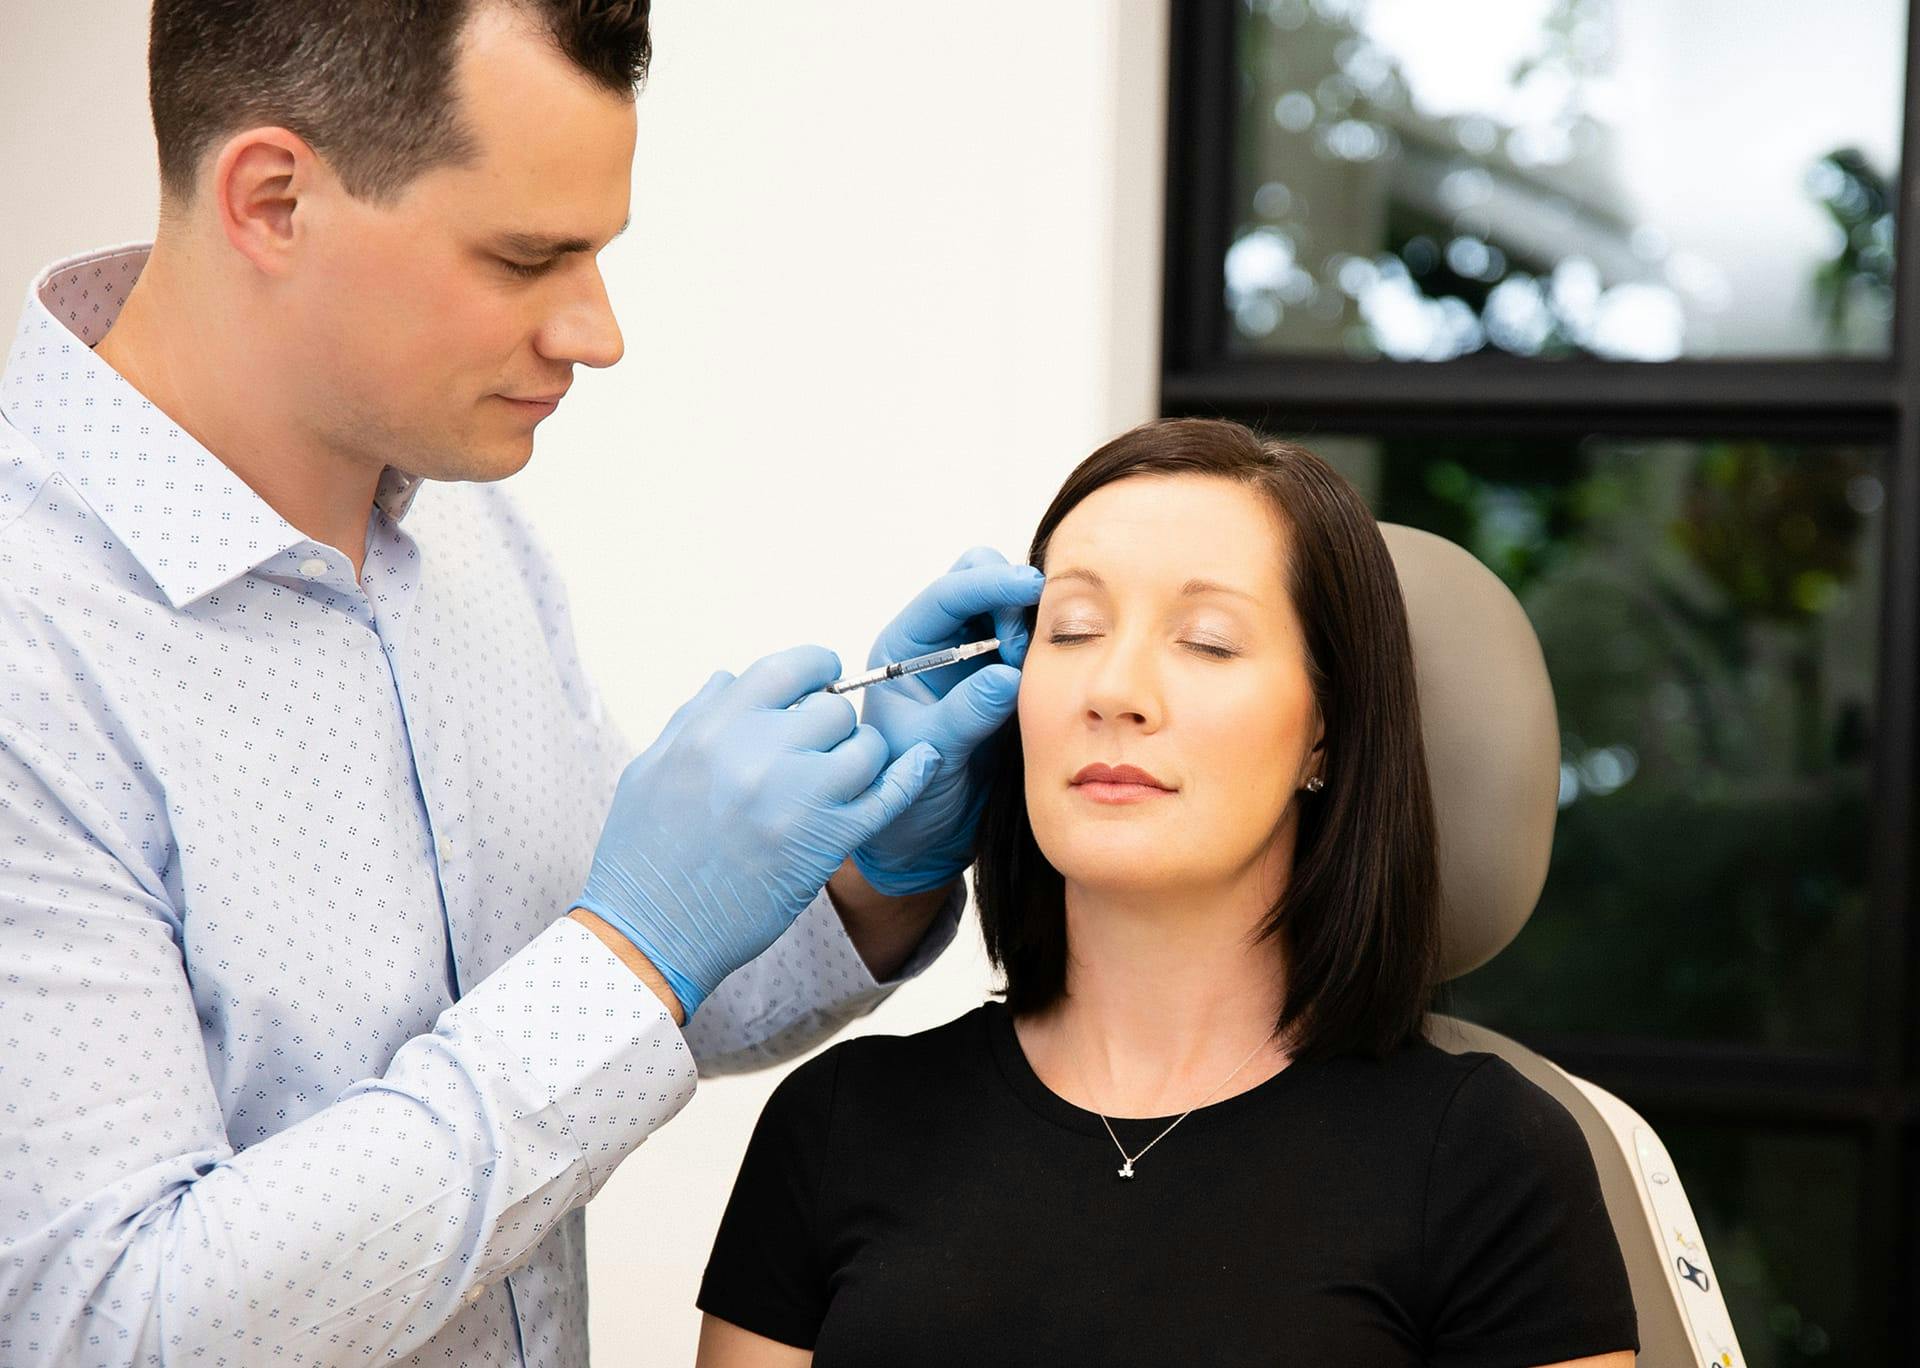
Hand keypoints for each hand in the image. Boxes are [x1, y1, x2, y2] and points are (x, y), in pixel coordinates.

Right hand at [574, 645, 937, 1016]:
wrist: (650, 932)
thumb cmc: (643, 852)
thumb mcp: (651, 766)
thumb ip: (696, 715)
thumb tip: (732, 677)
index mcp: (714, 728)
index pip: (787, 668)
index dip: (814, 670)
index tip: (821, 683)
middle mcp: (759, 752)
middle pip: (833, 709)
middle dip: (832, 726)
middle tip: (819, 751)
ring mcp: (798, 797)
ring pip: (865, 747)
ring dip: (860, 759)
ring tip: (840, 780)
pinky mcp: (827, 842)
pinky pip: (890, 795)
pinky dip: (910, 775)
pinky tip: (922, 761)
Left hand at [850, 549, 1044, 895]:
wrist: (924, 839)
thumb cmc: (906, 798)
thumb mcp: (931, 757)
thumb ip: (964, 714)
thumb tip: (1004, 674)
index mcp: (906, 649)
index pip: (948, 595)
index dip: (990, 584)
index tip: (1030, 588)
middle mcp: (939, 643)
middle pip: (981, 580)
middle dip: (1011, 600)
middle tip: (1023, 654)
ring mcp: (975, 658)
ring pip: (1012, 607)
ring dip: (1032, 625)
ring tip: (1033, 675)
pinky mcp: (1007, 679)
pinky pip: (1035, 644)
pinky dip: (1048, 649)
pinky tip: (1052, 678)